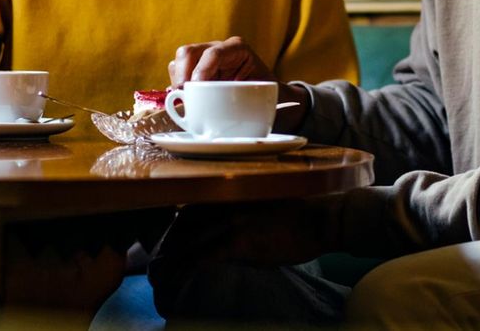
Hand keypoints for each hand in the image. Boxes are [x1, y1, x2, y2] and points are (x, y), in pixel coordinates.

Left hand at [148, 196, 342, 315]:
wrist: (324, 217)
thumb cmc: (301, 216)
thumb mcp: (265, 210)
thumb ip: (240, 221)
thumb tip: (224, 244)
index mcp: (230, 195)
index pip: (188, 210)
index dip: (170, 229)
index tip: (162, 246)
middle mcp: (226, 203)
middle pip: (180, 226)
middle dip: (164, 247)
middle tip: (156, 266)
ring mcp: (231, 220)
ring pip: (186, 242)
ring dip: (169, 263)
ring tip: (158, 280)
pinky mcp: (240, 240)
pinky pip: (203, 258)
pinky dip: (186, 271)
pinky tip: (176, 283)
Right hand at [167, 37, 310, 132]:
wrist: (266, 96)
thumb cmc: (267, 94)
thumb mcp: (265, 93)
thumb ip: (249, 96)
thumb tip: (232, 106)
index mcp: (237, 49)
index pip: (214, 54)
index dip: (201, 71)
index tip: (195, 89)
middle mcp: (217, 49)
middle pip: (188, 52)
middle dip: (182, 74)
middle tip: (183, 96)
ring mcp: (203, 58)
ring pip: (179, 61)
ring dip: (177, 81)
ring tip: (186, 100)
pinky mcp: (194, 70)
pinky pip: (176, 73)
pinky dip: (175, 87)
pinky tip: (184, 101)